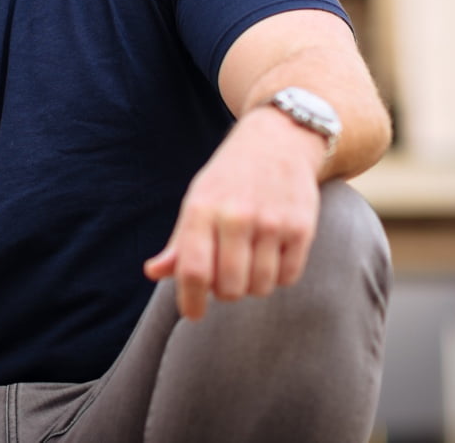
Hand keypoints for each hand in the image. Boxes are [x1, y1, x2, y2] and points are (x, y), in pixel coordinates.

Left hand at [143, 108, 323, 318]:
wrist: (277, 140)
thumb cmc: (229, 178)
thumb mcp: (197, 200)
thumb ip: (179, 241)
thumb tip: (153, 272)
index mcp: (202, 208)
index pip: (194, 270)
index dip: (191, 300)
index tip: (193, 313)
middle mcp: (236, 215)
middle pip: (229, 288)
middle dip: (225, 292)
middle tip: (226, 276)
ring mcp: (271, 222)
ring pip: (260, 287)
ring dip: (253, 284)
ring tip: (249, 260)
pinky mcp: (302, 227)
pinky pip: (287, 277)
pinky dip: (278, 275)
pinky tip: (272, 252)